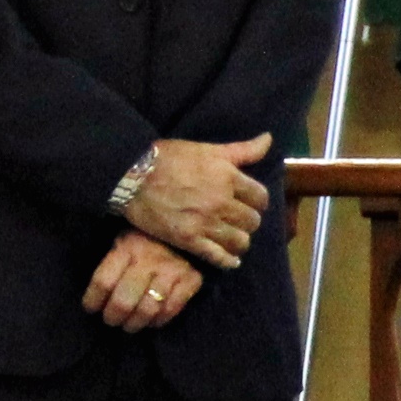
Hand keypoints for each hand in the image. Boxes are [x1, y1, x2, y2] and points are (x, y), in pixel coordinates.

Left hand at [86, 230, 205, 331]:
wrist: (186, 228)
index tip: (91, 308)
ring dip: (134, 324)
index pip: (103, 282)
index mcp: (127, 247)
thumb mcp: (122, 241)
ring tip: (129, 324)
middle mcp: (149, 258)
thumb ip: (111, 265)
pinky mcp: (192, 280)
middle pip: (123, 301)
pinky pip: (171, 310)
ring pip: (147, 310)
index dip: (92, 301)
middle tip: (111, 320)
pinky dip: (158, 321)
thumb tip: (95, 299)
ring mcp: (173, 270)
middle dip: (113, 317)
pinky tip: (151, 320)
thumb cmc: (145, 240)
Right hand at [124, 132, 276, 266]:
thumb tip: (268, 139)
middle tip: (239, 220)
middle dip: (248, 221)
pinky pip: (218, 257)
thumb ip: (242, 149)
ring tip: (233, 238)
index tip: (250, 203)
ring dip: (239, 240)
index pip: (261, 197)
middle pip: (252, 221)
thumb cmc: (169, 158)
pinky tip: (231, 261)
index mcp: (229, 178)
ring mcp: (205, 223)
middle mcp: (221, 202)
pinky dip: (228, 261)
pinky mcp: (189, 240)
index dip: (258, 201)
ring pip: (240, 241)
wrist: (132, 175)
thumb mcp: (208, 149)